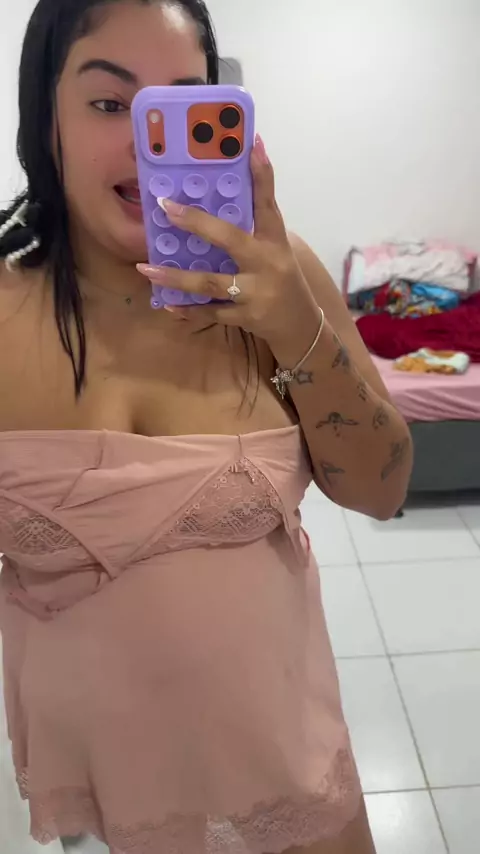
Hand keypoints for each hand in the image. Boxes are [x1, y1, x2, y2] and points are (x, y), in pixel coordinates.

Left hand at [137, 135, 320, 346]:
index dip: (262, 174)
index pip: (267, 202)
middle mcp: (266, 263)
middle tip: (165, 207)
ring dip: (176, 277)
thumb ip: (253, 223)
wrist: (300, 324)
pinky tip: (167, 304)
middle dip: (195, 223)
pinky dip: (188, 311)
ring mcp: (256, 292)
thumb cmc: (280, 277)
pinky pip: (211, 313)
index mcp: (274, 240)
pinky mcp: (246, 317)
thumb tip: (227, 190)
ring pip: (211, 283)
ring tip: (147, 269)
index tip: (251, 143)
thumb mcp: (274, 247)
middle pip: (229, 239)